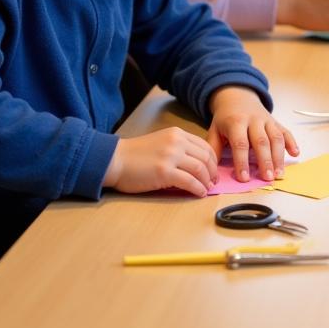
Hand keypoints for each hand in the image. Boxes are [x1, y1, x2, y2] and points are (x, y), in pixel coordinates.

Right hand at [103, 127, 217, 197]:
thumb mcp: (161, 143)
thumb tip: (196, 166)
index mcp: (177, 134)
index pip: (204, 146)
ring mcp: (171, 156)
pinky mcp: (164, 172)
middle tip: (213, 181)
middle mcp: (177, 142)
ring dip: (207, 181)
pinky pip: (189, 181)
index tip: (213, 170)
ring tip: (207, 189)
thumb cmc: (135, 155)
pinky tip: (199, 193)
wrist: (115, 160)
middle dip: (212, 171)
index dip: (213, 160)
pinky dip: (197, 189)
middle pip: (205, 157)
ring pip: (200, 169)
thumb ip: (179, 149)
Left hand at [207, 85, 298, 182]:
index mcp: (236, 122)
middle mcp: (254, 120)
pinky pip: (285, 131)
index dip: (242, 161)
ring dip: (279, 156)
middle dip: (265, 161)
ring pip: (276, 138)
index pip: (240, 143)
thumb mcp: (214, 130)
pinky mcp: (276, 121)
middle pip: (261, 141)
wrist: (237, 96)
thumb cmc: (225, 118)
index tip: (244, 178)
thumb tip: (211, 172)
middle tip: (267, 178)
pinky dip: (292, 142)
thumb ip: (213, 149)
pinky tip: (296, 154)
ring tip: (279, 173)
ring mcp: (267, 120)